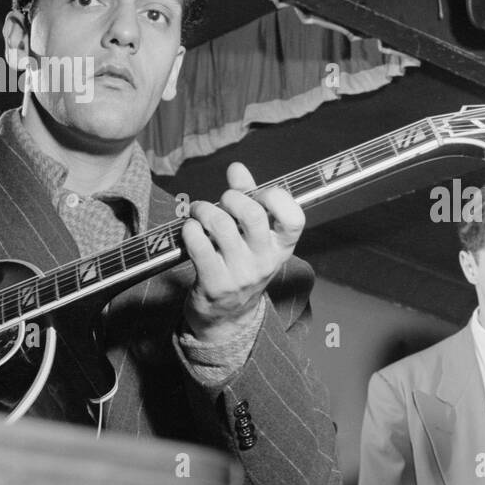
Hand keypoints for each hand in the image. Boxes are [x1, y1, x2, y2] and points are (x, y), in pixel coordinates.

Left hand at [181, 163, 304, 344]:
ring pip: (220, 225)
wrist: (227, 316)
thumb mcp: (253, 236)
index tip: (260, 194)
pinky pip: (198, 244)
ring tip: (200, 211)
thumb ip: (249, 199)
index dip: (277, 197)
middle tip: (222, 200)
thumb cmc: (240, 264)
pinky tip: (190, 230)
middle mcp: (265, 261)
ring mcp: (240, 274)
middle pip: (252, 215)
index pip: (294, 218)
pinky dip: (190, 229)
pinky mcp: (215, 283)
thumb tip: (237, 168)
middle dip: (231, 197)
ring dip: (204, 210)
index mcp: (281, 247)